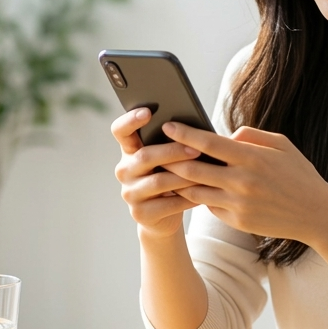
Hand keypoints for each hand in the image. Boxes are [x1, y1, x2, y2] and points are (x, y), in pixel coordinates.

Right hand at [111, 108, 202, 238]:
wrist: (165, 216)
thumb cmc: (175, 176)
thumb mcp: (172, 157)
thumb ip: (176, 141)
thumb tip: (197, 123)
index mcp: (130, 150)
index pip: (120, 130)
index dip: (131, 120)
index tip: (148, 112)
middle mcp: (125, 170)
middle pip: (144, 156)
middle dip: (173, 151)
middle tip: (197, 149)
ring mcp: (130, 193)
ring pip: (158, 181)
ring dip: (184, 176)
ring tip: (207, 171)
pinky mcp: (140, 214)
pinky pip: (166, 204)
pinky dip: (186, 198)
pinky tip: (203, 194)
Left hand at [161, 122, 327, 242]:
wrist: (315, 214)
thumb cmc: (299, 175)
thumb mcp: (282, 145)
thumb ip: (251, 136)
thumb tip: (225, 135)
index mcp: (252, 158)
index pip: (209, 143)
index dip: (184, 133)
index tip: (167, 125)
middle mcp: (242, 181)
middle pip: (194, 168)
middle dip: (171, 158)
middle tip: (155, 150)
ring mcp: (238, 204)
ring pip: (195, 191)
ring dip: (178, 181)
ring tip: (164, 170)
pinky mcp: (237, 221)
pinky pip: (208, 206)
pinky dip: (196, 197)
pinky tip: (186, 189)